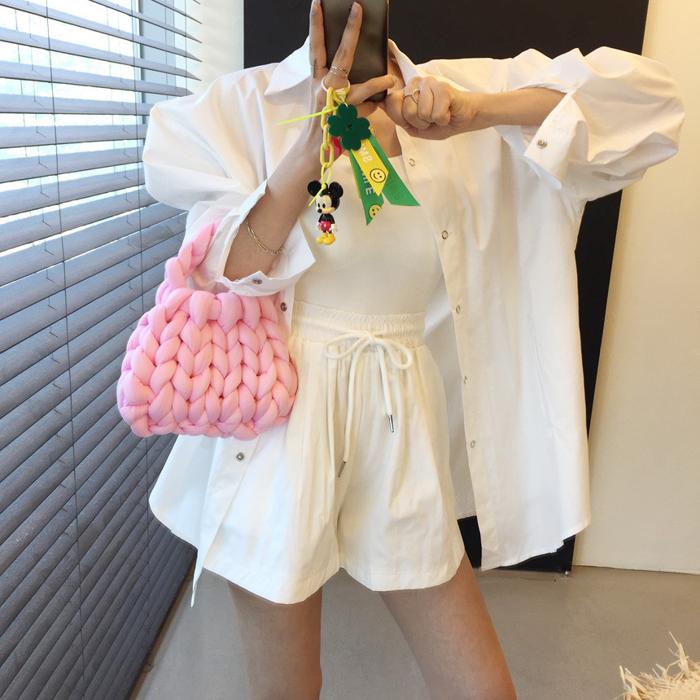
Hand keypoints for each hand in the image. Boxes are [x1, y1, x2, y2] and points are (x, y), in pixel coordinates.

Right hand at [303, 0, 394, 143]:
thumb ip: (338, 79)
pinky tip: (387, 86)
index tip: (318, 2)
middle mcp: (321, 85)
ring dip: (373, 79)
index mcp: (316, 78)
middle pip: (335, 53)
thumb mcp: (327, 96)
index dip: (315, 24)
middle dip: (348, 30)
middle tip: (357, 7)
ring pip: (352, 78)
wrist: (315, 149)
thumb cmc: (325, 121)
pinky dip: (377, 91)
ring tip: (387, 65)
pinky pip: (364, 99)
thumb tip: (357, 66)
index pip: (315, 46)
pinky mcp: (344, 114)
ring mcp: (332, 100)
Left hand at [380, 74, 483, 139]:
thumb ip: (398, 117)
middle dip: (420, 123)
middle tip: (431, 119)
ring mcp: (429, 83)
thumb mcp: (414, 127)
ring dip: (432, 121)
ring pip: (421, 113)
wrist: (465, 118)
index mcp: (406, 91)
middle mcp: (416, 83)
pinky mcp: (443, 88)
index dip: (403, 118)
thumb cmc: (440, 121)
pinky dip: (443, 120)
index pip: (390, 103)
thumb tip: (380, 104)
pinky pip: (435, 114)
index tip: (415, 120)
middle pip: (407, 111)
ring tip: (440, 115)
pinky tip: (448, 113)